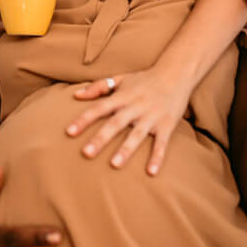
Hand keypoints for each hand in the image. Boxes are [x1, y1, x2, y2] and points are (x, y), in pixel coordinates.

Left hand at [66, 69, 188, 175]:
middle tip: (86, 154)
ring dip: (126, 150)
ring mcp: (152, 116)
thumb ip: (98, 87)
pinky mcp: (167, 125)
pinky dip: (157, 157)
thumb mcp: (121, 78)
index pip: (99, 108)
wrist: (177, 74)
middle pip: (116, 123)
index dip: (84, 119)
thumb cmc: (145, 79)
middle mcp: (136, 106)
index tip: (69, 132)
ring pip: (137, 134)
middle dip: (101, 138)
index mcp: (123, 96)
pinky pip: (162, 143)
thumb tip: (76, 95)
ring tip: (114, 165)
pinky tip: (151, 172)